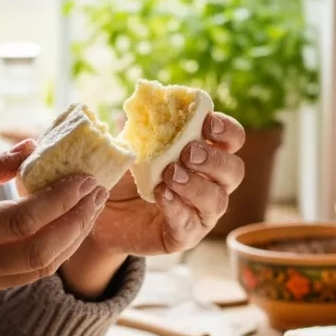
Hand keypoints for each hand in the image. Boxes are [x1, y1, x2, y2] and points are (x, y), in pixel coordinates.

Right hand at [0, 142, 107, 335]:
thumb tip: (33, 148)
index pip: (16, 223)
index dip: (57, 201)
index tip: (82, 178)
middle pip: (38, 252)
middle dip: (75, 222)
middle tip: (97, 190)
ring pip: (39, 268)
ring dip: (72, 236)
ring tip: (91, 203)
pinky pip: (28, 273)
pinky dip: (55, 248)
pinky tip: (68, 222)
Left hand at [87, 112, 245, 256]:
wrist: (101, 208)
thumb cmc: (125, 171)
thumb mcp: (131, 143)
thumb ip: (143, 124)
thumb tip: (145, 99)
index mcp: (206, 153)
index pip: (232, 139)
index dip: (226, 130)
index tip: (207, 123)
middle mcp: (211, 183)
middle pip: (234, 170)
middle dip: (214, 159)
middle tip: (187, 152)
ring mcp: (200, 212)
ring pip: (217, 200)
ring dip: (196, 185)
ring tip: (170, 175)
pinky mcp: (184, 236)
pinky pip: (191, 226)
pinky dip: (178, 209)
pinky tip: (162, 195)